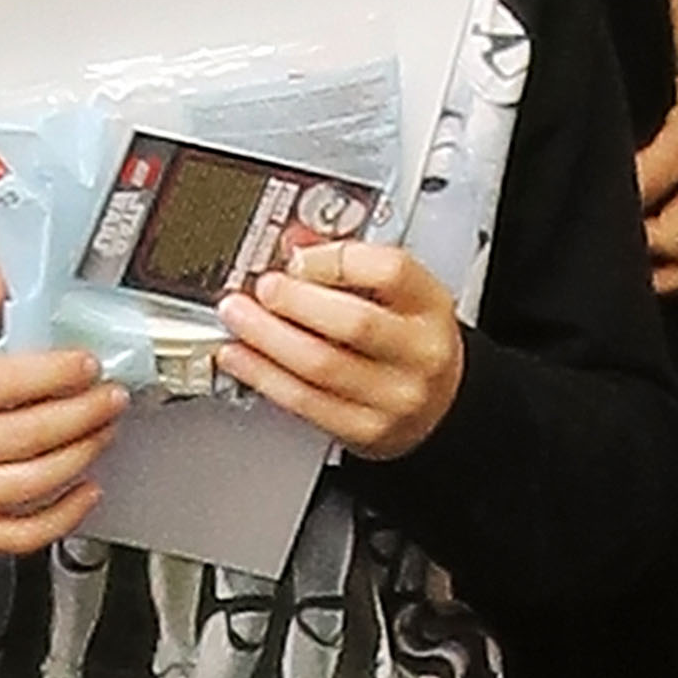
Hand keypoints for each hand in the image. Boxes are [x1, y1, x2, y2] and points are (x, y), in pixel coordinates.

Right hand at [0, 275, 124, 556]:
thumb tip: (7, 278)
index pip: (4, 383)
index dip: (55, 373)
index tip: (87, 362)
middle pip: (25, 436)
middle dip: (82, 415)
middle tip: (111, 396)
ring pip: (27, 487)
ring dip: (79, 458)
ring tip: (103, 431)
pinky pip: (15, 536)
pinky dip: (59, 518)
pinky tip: (84, 492)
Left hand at [215, 240, 463, 459]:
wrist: (441, 406)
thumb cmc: (412, 338)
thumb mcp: (398, 293)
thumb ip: (348, 263)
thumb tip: (292, 245)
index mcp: (428, 305)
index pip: (390, 272)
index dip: (335, 260)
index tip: (297, 256)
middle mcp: (418, 352)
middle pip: (353, 323)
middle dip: (295, 301)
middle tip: (260, 287)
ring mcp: (393, 397)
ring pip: (321, 367)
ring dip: (267, 339)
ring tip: (236, 316)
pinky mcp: (365, 431)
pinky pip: (305, 403)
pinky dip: (263, 377)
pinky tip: (239, 357)